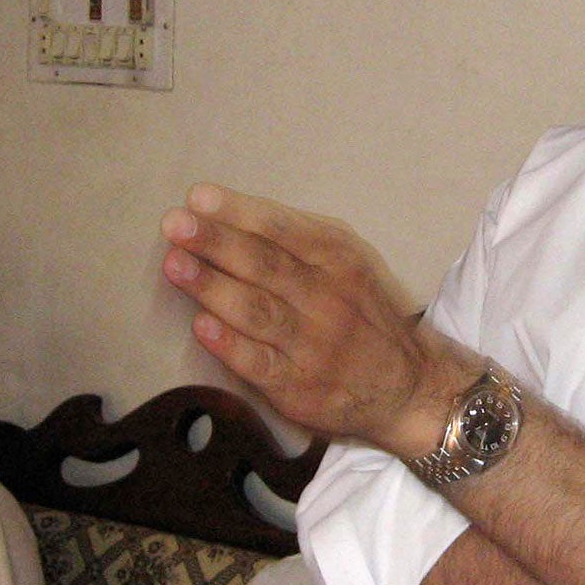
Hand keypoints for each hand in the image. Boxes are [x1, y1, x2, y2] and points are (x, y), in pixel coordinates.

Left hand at [161, 184, 448, 451]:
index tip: (199, 197)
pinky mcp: (299, 387)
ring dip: (213, 286)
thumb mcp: (350, 262)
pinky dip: (229, 344)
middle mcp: (328, 298)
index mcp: (339, 259)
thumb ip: (299, 239)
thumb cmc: (362, 312)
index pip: (284, 229)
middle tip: (175, 224)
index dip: (240, 212)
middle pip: (266, 265)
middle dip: (217, 242)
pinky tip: (202, 326)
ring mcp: (313, 345)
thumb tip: (229, 214)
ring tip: (176, 265)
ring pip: (258, 310)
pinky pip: (259, 363)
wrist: (408, 385)